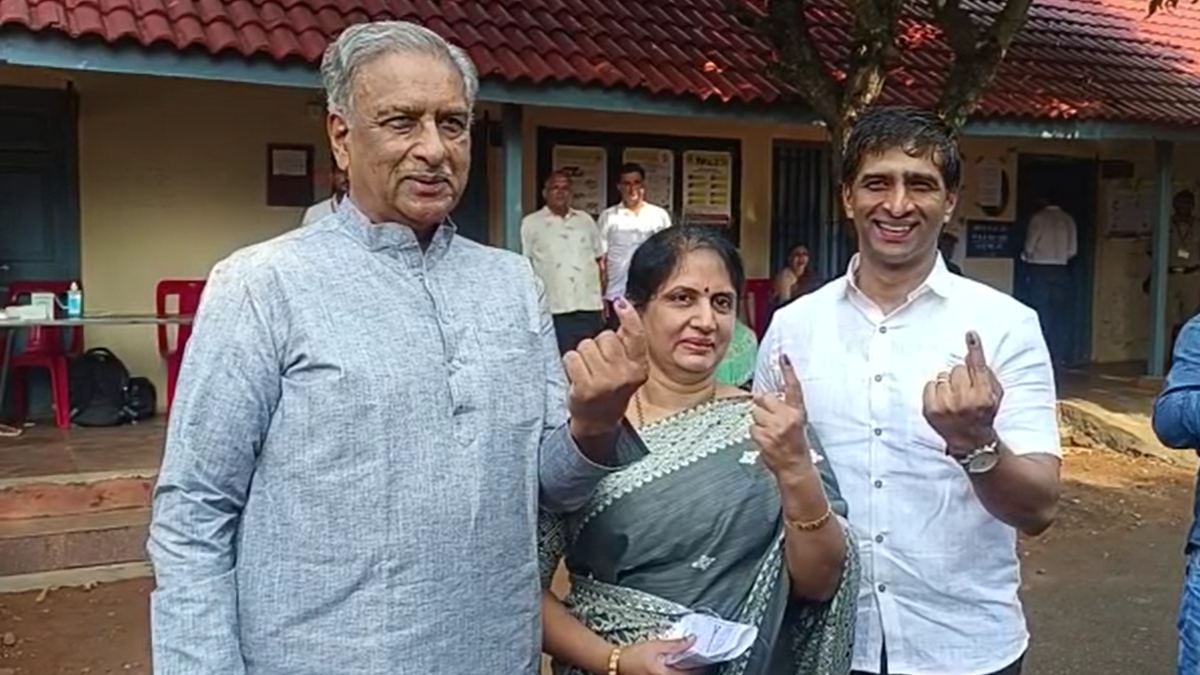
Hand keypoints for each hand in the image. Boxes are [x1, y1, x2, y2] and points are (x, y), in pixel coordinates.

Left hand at [564, 298, 648, 438]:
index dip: (628, 316)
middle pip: (605, 337)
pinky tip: (578, 375)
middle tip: (600, 363)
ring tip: (589, 370)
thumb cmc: (612, 388)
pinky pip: (572, 357)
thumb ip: (626, 342)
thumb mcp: (628, 368)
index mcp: (639, 368)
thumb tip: (623, 305)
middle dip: (599, 345)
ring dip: (584, 354)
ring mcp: (604, 383)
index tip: (620, 302)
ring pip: (586, 345)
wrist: (599, 420)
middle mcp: (624, 375)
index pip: (636, 335)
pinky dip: (571, 363)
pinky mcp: (585, 388)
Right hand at [617, 636, 696, 674]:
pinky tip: (678, 666)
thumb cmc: (632, 656)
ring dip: (687, 671)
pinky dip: (678, 672)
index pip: (691, 674)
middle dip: (696, 669)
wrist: (616, 664)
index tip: (707, 659)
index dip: (702, 666)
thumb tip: (692, 640)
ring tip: (690, 663)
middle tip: (701, 660)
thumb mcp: (655, 646)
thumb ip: (676, 644)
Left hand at [750, 354, 811, 477]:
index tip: (784, 357)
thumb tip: (764, 396)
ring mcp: (775, 428)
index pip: (794, 387)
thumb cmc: (796, 442)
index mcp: (798, 412)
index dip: (788, 371)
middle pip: (764, 398)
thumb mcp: (798, 422)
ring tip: (769, 431)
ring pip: (755, 413)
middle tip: (770, 418)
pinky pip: (751, 427)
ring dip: (759, 421)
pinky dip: (756, 433)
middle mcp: (788, 418)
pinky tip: (766, 439)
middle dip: (763, 406)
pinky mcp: (764, 438)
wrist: (794, 465)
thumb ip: (785, 407)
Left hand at [922, 331, 1003, 456]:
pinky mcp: (931, 410)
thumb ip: (986, 374)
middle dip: (961, 376)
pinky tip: (944, 400)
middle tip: (965, 389)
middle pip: (957, 369)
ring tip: (954, 397)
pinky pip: (930, 385)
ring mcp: (945, 406)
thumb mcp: (995, 395)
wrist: (971, 441)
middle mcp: (964, 401)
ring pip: (943, 376)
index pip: (978, 367)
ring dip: (948, 383)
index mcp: (983, 396)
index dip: (975, 349)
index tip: (970, 335)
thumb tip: (971, 354)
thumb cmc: (984, 414)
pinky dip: (936, 390)